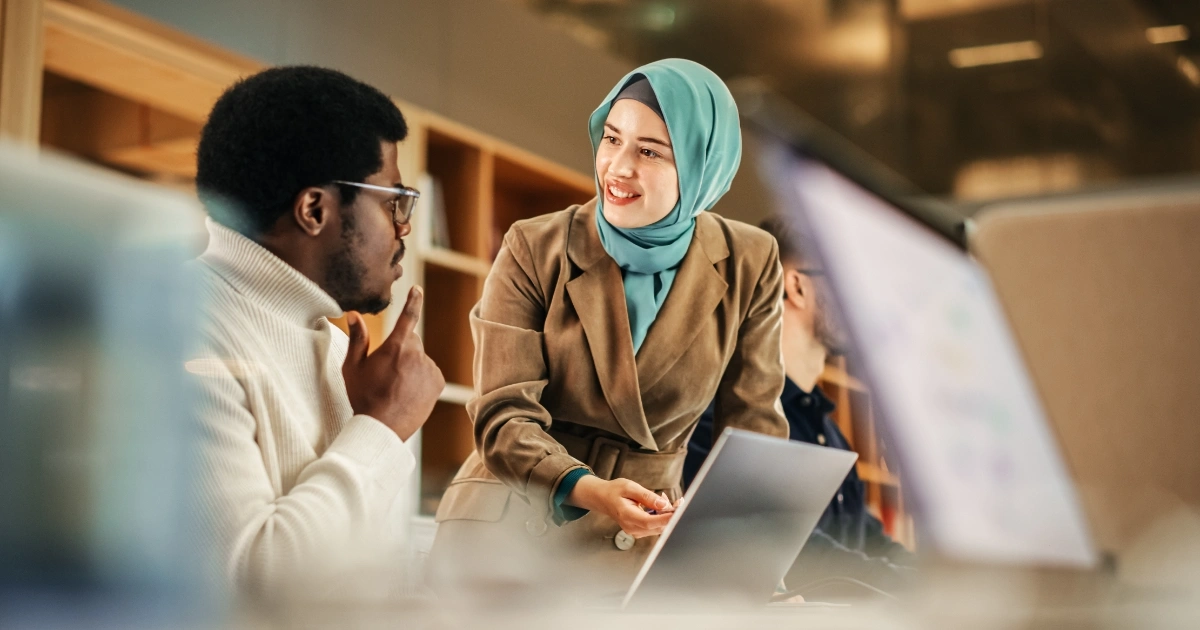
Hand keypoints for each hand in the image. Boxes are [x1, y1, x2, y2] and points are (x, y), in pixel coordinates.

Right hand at [342, 286, 444, 440]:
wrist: (382, 428)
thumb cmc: (364, 397)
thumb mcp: (353, 367)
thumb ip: (357, 338)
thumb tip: (354, 314)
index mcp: (395, 347)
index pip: (407, 317)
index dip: (413, 301)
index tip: (417, 289)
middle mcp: (416, 354)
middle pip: (411, 341)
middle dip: (402, 348)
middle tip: (387, 370)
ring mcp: (429, 368)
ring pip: (420, 358)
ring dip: (411, 365)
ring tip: (396, 386)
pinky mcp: (438, 382)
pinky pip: (429, 372)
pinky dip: (421, 378)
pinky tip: (408, 392)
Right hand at [567, 476, 676, 537]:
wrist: (603, 498)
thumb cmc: (614, 491)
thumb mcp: (630, 487)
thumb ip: (647, 496)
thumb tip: (664, 505)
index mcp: (627, 516)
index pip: (650, 522)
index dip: (666, 518)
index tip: (678, 511)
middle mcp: (631, 528)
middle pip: (658, 527)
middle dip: (671, 515)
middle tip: (679, 501)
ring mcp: (635, 531)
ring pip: (658, 528)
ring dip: (667, 515)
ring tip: (664, 498)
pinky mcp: (639, 531)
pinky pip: (654, 526)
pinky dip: (661, 517)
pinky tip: (659, 505)